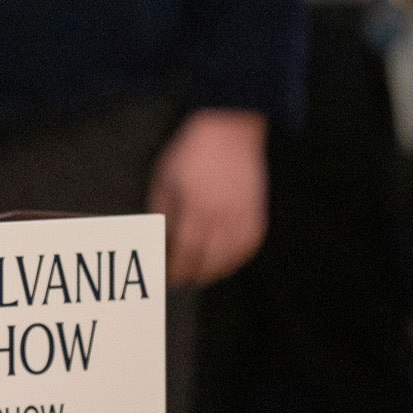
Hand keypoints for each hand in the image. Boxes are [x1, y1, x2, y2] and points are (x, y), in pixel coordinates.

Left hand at [146, 108, 267, 287]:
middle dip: (190, 275)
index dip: (174, 268)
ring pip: (229, 260)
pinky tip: (223, 263)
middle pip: (206, 261)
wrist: (230, 131)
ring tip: (198, 277)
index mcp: (194, 207)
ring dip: (212, 273)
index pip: (183, 252)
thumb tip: (155, 237)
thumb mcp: (164, 177)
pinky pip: (247, 249)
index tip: (164, 277)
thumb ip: (160, 210)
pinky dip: (234, 261)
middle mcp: (221, 217)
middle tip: (178, 281)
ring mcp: (242, 218)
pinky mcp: (257, 216)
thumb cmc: (190, 152)